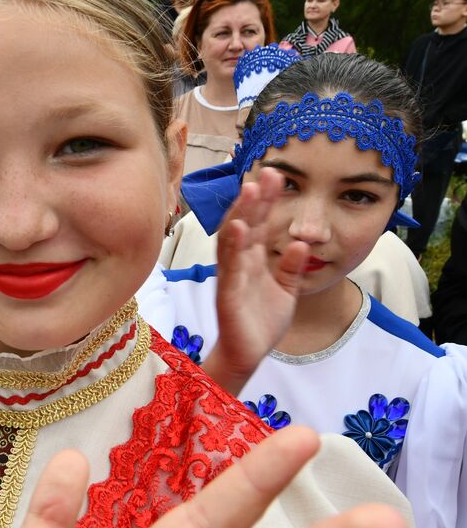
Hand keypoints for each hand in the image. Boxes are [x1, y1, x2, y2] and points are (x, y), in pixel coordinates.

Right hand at [205, 168, 308, 395]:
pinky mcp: (228, 294)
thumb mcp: (286, 289)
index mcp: (252, 260)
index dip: (265, 201)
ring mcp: (231, 277)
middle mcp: (239, 263)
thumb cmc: (262, 321)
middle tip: (267, 173)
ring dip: (240, 214)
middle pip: (245, 224)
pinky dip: (232, 247)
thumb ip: (291, 266)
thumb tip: (300, 243)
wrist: (248, 354)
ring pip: (233, 240)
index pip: (258, 224)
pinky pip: (229, 268)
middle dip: (255, 199)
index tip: (276, 176)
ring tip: (250, 191)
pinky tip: (238, 228)